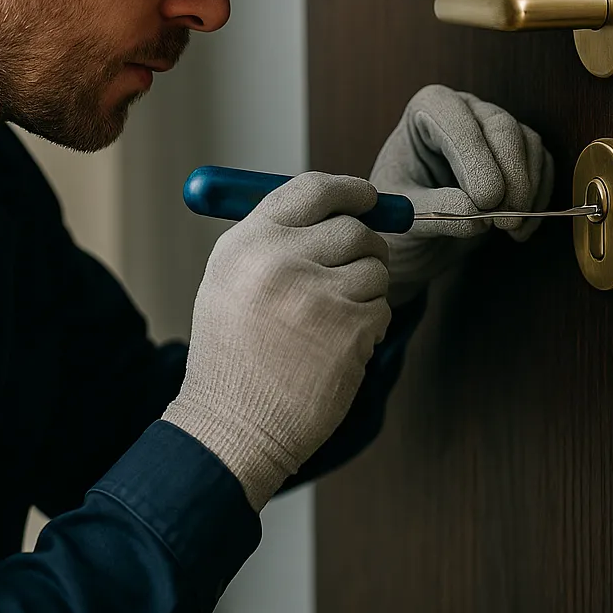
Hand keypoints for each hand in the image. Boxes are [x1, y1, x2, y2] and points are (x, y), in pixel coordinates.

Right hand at [163, 172, 391, 510]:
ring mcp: (318, 294)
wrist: (233, 423)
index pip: (312, 189)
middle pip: (353, 227)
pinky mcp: (349, 329)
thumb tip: (339, 206)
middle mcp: (281, 260)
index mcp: (248, 241)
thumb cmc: (233, 352)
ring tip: (329, 320)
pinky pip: (381, 307)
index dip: (348, 190)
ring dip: (364, 291)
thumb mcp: (231, 278)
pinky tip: (334, 347)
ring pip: (374, 268)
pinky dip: (369, 325)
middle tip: (354, 269)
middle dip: (364, 248)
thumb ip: (278, 236)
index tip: (368, 197)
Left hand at [370, 85, 553, 302]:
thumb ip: (434, 211)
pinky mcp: (518, 153)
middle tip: (503, 219)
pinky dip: (537, 200)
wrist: (415, 234)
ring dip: (526, 190)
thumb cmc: (399, 215)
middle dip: (509, 174)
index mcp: (425, 112)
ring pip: (527, 144)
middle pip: (500, 126)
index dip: (473, 155)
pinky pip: (541, 166)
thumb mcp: (403, 216)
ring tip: (507, 229)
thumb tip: (474, 211)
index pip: (454, 117)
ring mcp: (494, 129)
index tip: (485, 198)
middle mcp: (464, 112)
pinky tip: (518, 231)